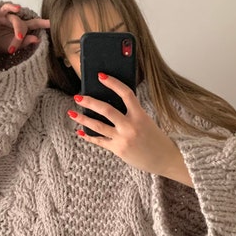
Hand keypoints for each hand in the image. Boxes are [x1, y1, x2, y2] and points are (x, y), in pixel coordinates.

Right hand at [0, 2, 49, 54]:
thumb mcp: (10, 47)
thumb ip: (23, 43)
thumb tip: (37, 39)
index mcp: (20, 29)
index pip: (34, 24)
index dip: (43, 23)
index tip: (53, 23)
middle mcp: (14, 21)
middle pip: (25, 24)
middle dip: (24, 33)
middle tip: (20, 41)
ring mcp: (6, 17)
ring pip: (16, 19)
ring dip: (18, 28)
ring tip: (19, 36)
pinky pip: (5, 7)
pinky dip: (11, 7)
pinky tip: (17, 8)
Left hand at [68, 73, 183, 177]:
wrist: (163, 158)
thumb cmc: (155, 138)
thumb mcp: (146, 121)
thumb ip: (131, 113)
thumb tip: (110, 103)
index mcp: (140, 115)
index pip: (126, 94)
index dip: (113, 83)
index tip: (101, 76)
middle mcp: (130, 126)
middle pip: (106, 110)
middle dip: (90, 102)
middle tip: (78, 97)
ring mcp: (122, 139)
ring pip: (98, 126)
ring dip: (83, 119)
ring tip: (71, 113)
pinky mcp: (117, 149)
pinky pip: (99, 141)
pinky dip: (88, 136)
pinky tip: (80, 131)